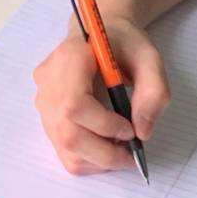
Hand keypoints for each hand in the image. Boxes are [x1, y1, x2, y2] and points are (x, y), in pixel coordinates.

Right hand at [32, 16, 169, 174]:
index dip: (104, 125)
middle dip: (105, 153)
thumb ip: (153, 92)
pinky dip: (89, 158)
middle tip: (132, 152)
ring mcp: (43, 101)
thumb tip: (142, 132)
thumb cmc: (123, 45)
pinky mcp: (46, 116)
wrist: (99, 38)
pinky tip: (106, 145)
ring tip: (121, 147)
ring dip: (98, 159)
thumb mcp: (149, 59)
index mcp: (69, 58)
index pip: (75, 104)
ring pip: (65, 148)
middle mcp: (48, 81)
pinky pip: (63, 150)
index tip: (131, 129)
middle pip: (68, 133)